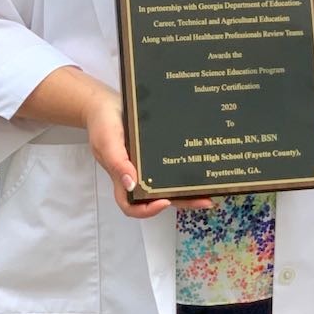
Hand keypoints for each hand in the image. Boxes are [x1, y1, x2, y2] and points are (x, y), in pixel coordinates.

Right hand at [83, 87, 211, 216]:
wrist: (107, 103)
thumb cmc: (103, 124)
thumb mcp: (107, 142)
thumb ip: (117, 163)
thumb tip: (131, 184)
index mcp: (123, 178)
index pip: (133, 205)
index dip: (148, 210)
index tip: (164, 202)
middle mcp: (138, 174)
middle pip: (159, 197)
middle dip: (181, 201)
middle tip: (205, 200)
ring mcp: (148, 163)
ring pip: (168, 181)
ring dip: (187, 188)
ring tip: (210, 188)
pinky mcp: (156, 150)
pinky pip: (170, 162)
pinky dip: (183, 167)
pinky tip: (199, 164)